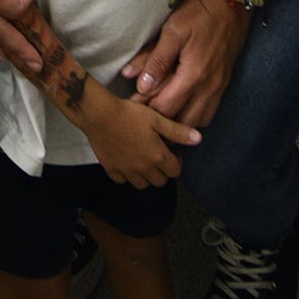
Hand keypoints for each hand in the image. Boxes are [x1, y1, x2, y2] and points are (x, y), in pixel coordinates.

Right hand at [83, 91, 200, 187]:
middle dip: (163, 171)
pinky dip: (126, 175)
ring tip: (143, 160)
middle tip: (158, 155)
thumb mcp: (156, 118)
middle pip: (160, 181)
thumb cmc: (129, 114)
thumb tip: (199, 139)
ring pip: (142, 184)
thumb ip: (178, 131)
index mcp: (157, 156)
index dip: (176, 162)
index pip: (175, 171)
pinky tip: (126, 162)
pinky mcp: (111, 169)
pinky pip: (122, 180)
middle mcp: (143, 168)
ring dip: (146, 176)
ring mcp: (126, 171)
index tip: (172, 151)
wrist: (99, 114)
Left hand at [121, 0, 249, 126]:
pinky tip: (184, 107)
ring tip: (164, 113)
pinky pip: (210, 111)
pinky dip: (195, 115)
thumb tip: (140, 84)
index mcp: (194, 76)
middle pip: (183, 121)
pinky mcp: (225, 83)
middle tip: (146, 113)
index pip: (167, 108)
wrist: (231, 3)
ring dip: (181, 121)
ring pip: (199, 120)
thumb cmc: (199, 13)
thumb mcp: (173, 31)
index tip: (133, 108)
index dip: (148, 112)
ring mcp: (219, 87)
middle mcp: (209, 87)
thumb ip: (156, 60)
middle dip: (164, 121)